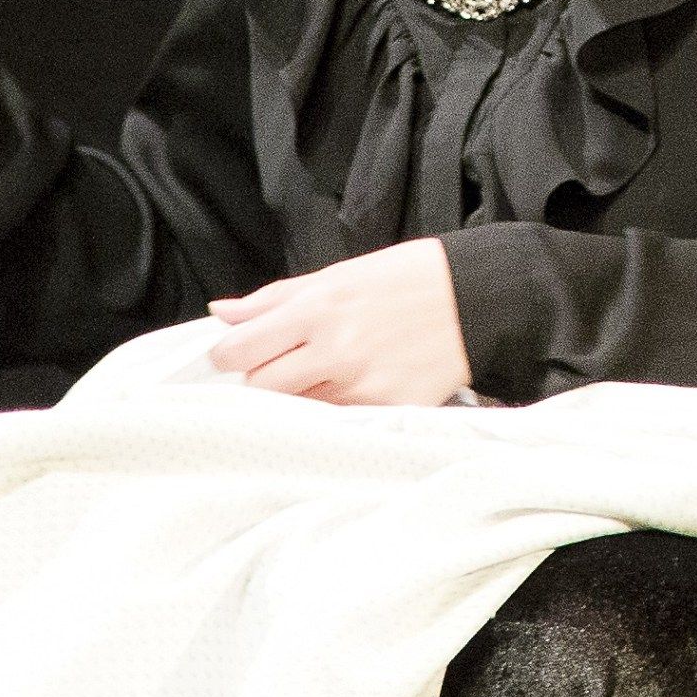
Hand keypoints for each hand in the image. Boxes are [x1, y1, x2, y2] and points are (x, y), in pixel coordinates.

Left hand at [210, 240, 473, 404]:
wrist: (475, 300)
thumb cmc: (403, 279)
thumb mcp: (336, 275)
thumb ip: (273, 299)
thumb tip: (221, 313)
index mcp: (316, 309)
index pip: (238, 352)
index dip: (228, 356)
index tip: (236, 354)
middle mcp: (333, 351)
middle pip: (260, 388)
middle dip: (262, 377)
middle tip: (285, 362)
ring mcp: (360, 386)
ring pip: (295, 409)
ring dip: (300, 394)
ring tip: (326, 371)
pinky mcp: (385, 410)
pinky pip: (337, 421)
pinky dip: (335, 408)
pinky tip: (354, 385)